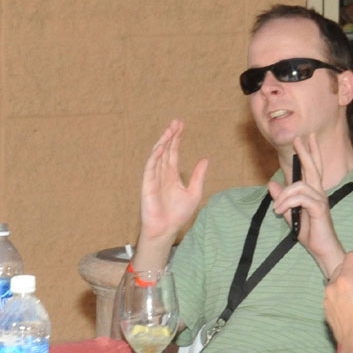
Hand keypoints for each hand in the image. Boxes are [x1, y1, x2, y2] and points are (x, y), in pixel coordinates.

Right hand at [138, 120, 207, 244]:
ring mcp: (154, 178)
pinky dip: (155, 156)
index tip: (181, 126)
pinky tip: (161, 146)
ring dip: (163, 142)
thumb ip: (198, 176)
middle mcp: (162, 173)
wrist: (166, 230)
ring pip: (157, 155)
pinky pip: (150, 167)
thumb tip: (205, 159)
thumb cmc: (178, 215)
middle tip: (176, 122)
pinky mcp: (147, 184)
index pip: (174, 152)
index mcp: (172, 175)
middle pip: (166, 150)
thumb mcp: (194, 193)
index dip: (177, 139)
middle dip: (170, 135)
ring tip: (170, 129)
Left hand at [268, 134, 344, 275]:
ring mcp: (320, 200)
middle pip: (313, 168)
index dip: (310, 153)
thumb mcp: (291, 215)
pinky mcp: (319, 209)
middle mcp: (319, 193)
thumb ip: (282, 200)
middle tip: (299, 138)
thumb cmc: (310, 233)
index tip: (305, 139)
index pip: (313, 168)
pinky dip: (287, 202)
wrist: (322, 249)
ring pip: (300, 185)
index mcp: (313, 193)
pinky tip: (280, 211)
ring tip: (276, 209)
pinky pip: (301, 198)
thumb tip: (271, 184)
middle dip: (306, 152)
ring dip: (283, 196)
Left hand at [323, 248, 352, 351]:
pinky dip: (341, 291)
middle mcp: (333, 285)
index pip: (351, 256)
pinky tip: (351, 300)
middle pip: (342, 267)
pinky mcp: (326, 308)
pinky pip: (333, 294)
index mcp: (346, 279)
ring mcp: (327, 297)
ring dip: (347, 279)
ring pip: (336, 281)